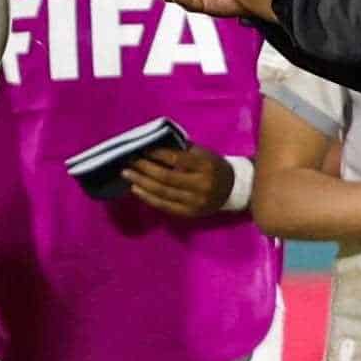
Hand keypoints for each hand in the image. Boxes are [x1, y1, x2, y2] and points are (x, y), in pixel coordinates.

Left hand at [118, 143, 235, 217]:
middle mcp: (201, 185)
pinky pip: (165, 207)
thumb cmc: (213, 166)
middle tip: (128, 163)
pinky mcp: (190, 214)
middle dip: (144, 169)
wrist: (233, 189)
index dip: (157, 154)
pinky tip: (137, 190)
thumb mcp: (203, 153)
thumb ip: (181, 150)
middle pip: (166, 177)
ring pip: (163, 193)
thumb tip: (153, 146)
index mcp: (205, 165)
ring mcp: (195, 202)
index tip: (141, 149)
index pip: (177, 159)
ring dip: (142, 184)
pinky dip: (148, 198)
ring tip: (127, 175)